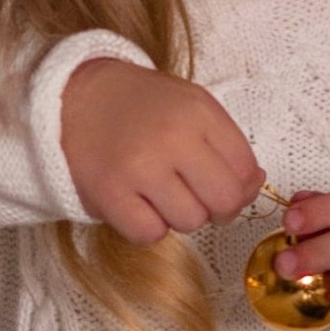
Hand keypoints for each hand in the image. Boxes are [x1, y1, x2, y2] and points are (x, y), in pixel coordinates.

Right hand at [60, 58, 261, 242]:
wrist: (74, 96)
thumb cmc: (139, 105)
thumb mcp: (191, 106)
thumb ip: (227, 144)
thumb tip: (255, 183)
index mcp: (199, 112)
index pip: (246, 170)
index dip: (240, 187)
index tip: (219, 183)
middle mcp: (172, 138)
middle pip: (224, 202)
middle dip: (217, 208)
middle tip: (195, 196)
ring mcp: (139, 167)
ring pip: (189, 222)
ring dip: (179, 216)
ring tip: (158, 192)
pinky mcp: (109, 193)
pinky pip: (150, 234)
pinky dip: (148, 227)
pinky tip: (138, 205)